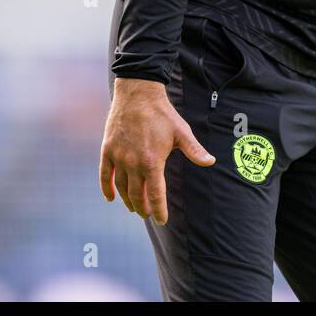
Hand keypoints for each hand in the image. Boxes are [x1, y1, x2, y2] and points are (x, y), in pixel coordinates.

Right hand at [99, 77, 214, 224]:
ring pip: (121, 187)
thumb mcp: (182, 132)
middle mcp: (133, 163)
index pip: (155, 194)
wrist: (138, 95)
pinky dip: (106, 188)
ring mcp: (118, 157)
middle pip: (136, 195)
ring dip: (127, 200)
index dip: (159, 210)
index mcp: (152, 162)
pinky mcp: (107, 150)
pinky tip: (111, 198)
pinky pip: (104, 175)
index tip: (162, 220)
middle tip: (148, 215)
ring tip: (134, 208)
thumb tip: (210, 162)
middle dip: (143, 208)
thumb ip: (194, 151)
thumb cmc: (162, 114)